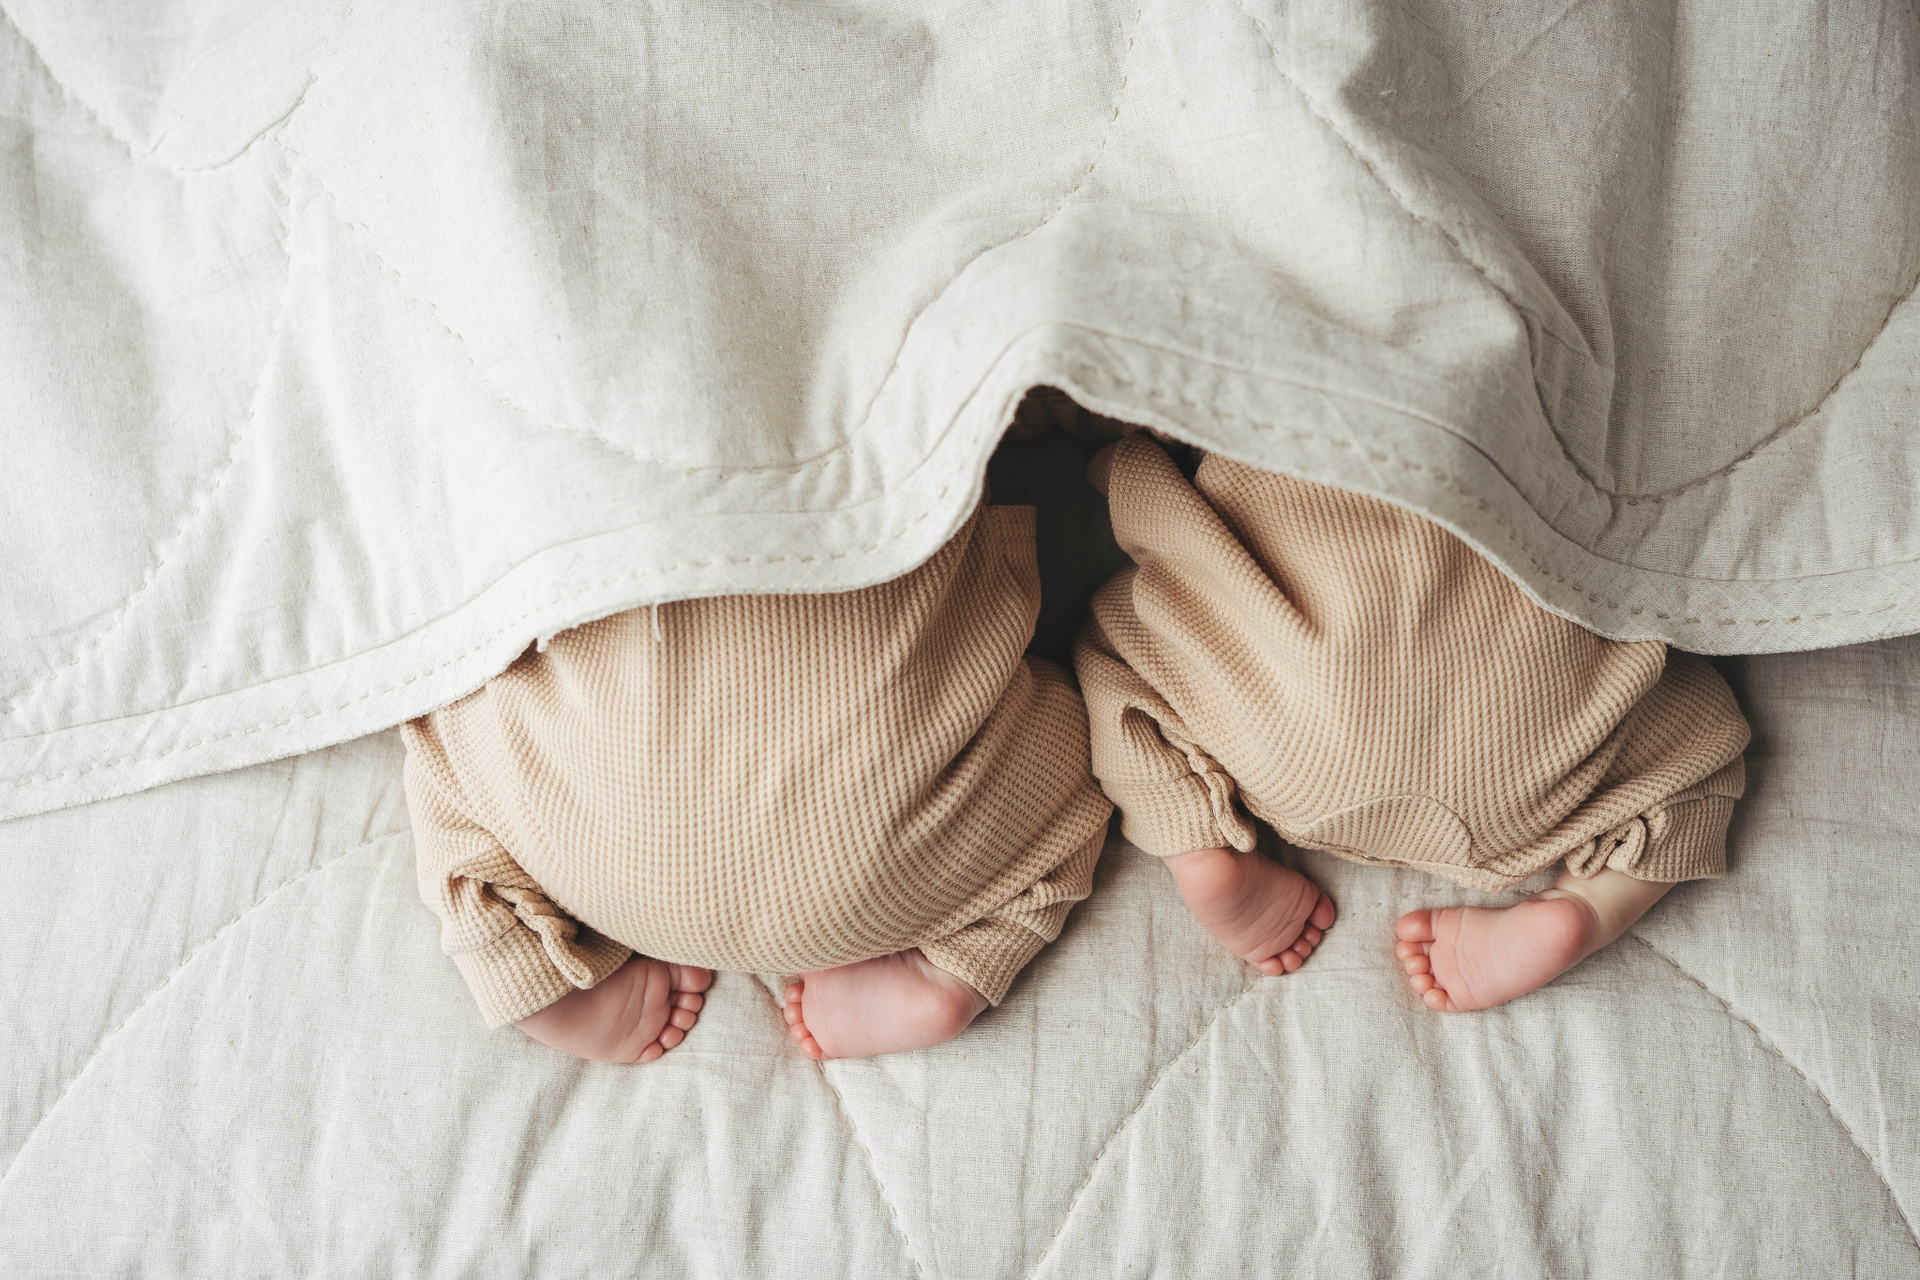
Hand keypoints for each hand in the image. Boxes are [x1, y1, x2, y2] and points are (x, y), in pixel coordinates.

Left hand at [514, 954, 710, 1062]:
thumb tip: (693, 954)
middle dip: (691, 1008)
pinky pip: (655, 1052)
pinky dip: (661, 1048)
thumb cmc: (595, 971)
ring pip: (676, 1030)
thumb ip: (663, 950)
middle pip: (689, 1005)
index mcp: (655, 972)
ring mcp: (642, 1023)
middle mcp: (652, 998)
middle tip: (681, 1009)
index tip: (692, 985)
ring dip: (680, 1029)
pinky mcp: (630, 1047)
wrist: (559, 1001)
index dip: (697, 983)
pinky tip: (656, 1042)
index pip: (691, 977)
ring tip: (670, 1028)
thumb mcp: (633, 952)